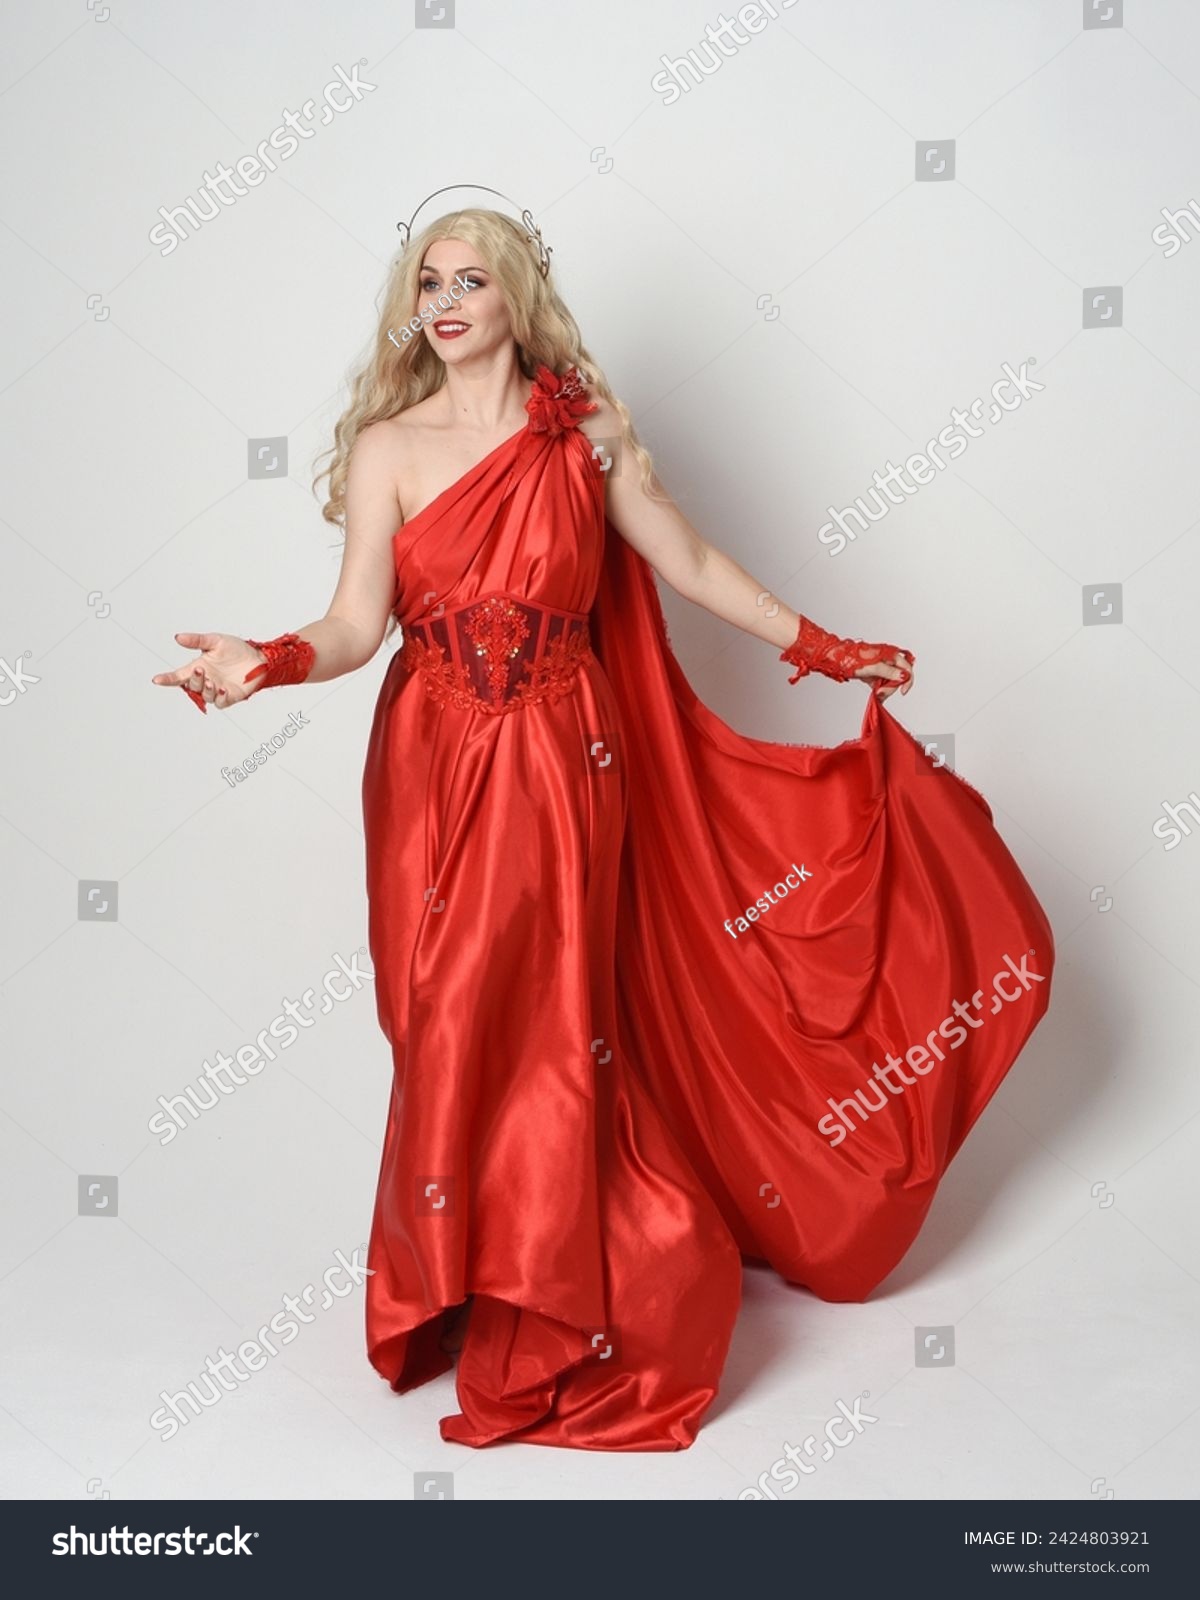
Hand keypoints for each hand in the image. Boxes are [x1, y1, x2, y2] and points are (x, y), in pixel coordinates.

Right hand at [152, 631, 266, 713]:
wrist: (259, 658)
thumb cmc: (236, 650)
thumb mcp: (215, 641)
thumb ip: (197, 640)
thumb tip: (178, 637)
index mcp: (199, 667)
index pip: (179, 676)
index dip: (168, 679)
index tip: (156, 680)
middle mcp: (206, 680)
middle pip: (192, 686)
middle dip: (194, 679)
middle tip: (200, 670)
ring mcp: (217, 690)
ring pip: (205, 696)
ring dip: (206, 689)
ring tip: (211, 680)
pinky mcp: (230, 697)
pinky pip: (221, 702)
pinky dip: (220, 697)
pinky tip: (223, 689)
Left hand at [856, 650, 914, 702]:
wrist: (841, 660)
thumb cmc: (856, 659)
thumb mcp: (875, 667)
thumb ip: (890, 672)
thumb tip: (904, 676)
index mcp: (892, 655)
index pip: (907, 669)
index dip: (907, 681)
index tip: (902, 691)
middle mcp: (889, 661)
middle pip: (898, 678)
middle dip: (890, 687)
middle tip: (880, 692)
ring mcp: (882, 669)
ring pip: (890, 683)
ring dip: (885, 690)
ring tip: (877, 694)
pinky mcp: (876, 674)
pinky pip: (882, 685)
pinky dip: (880, 691)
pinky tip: (877, 696)